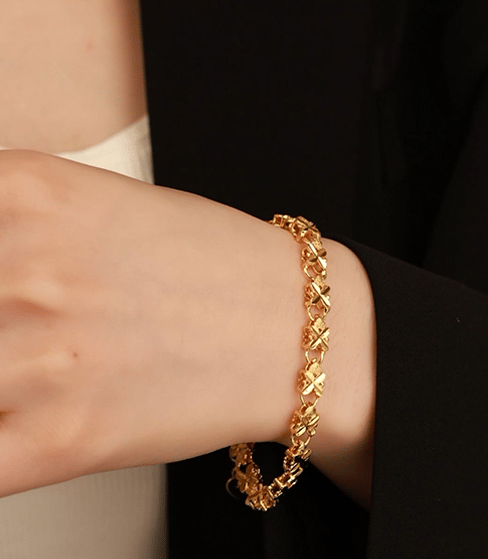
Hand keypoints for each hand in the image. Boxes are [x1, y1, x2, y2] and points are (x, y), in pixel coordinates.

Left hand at [0, 150, 306, 496]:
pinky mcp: (62, 438)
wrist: (288, 327)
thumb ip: (18, 220)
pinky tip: (13, 427)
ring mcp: (38, 358)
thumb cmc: (211, 264)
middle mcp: (24, 269)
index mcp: (29, 193)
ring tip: (23, 371)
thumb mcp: (104, 205)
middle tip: (11, 333)